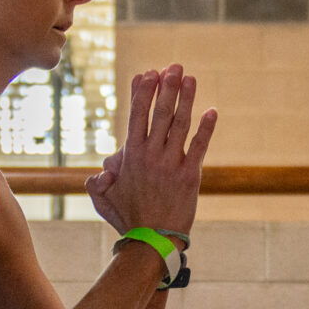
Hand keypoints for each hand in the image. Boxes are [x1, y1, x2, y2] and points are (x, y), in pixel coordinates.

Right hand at [90, 64, 214, 238]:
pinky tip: (212, 111)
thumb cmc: (128, 219)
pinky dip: (206, 129)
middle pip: (159, 112)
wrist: (152, 242)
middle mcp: (150, 155)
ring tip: (190, 77)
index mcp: (130, 156)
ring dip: (185, 98)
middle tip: (173, 66)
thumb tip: (102, 169)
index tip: (147, 73)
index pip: (136, 115)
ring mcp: (171, 164)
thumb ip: (97, 182)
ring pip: (179, 124)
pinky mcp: (190, 175)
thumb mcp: (102, 200)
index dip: (142, 92)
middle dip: (166, 86)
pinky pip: (199, 147)